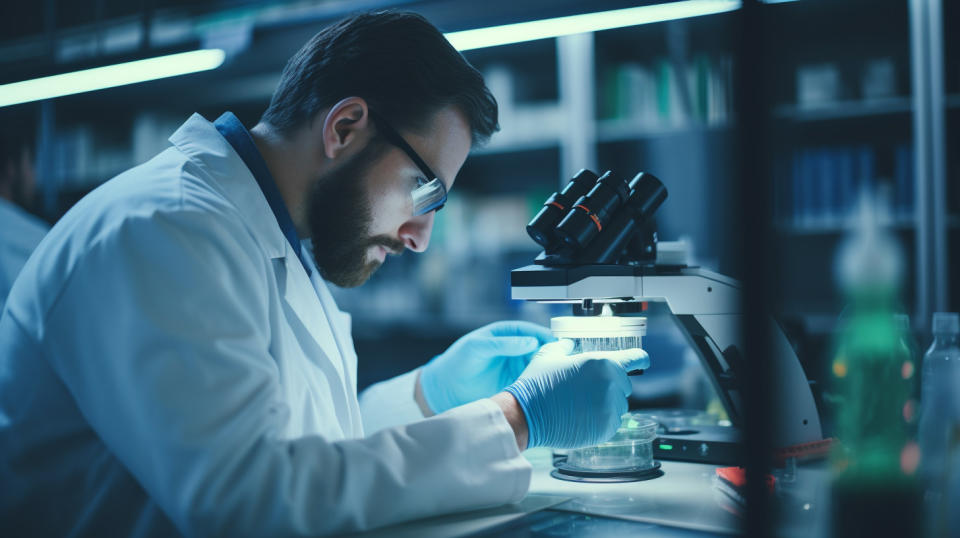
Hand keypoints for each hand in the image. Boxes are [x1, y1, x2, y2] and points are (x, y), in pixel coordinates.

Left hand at [419, 321, 554, 413]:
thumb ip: (502, 344)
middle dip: (551, 355)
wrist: (445, 389)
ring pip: (538, 367)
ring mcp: (515, 367)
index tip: (557, 343)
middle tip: (563, 362)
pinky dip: (540, 387)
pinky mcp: (514, 385)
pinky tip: (545, 391)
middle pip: (539, 349)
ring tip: (557, 378)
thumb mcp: (477, 347)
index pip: (531, 332)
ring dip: (547, 372)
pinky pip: (531, 384)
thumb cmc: (457, 362)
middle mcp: (513, 350)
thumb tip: (530, 341)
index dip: (545, 336)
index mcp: (505, 334)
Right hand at [503, 339, 648, 448]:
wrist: (526, 415)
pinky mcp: (607, 429)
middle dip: (610, 385)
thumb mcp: (549, 355)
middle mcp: (612, 385)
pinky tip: (581, 417)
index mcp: (602, 363)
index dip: (640, 359)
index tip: (643, 361)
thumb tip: (569, 345)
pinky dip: (601, 420)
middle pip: (624, 384)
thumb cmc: (537, 384)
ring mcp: (611, 409)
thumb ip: (565, 347)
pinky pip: (612, 422)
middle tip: (586, 389)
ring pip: (619, 405)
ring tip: (580, 405)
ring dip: (606, 404)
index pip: (636, 359)